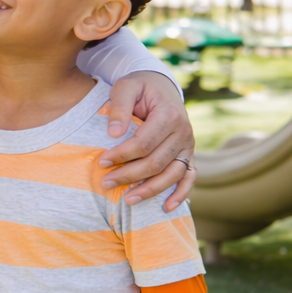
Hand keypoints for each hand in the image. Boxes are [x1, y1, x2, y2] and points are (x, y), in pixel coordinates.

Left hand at [100, 71, 194, 210]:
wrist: (160, 85)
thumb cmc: (139, 86)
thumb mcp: (125, 87)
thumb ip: (119, 107)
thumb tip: (113, 134)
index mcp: (169, 114)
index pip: (144, 143)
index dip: (122, 155)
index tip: (101, 162)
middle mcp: (183, 132)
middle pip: (156, 162)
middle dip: (130, 175)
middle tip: (106, 182)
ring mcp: (189, 145)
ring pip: (173, 174)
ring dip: (151, 190)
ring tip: (128, 200)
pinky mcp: (189, 154)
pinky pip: (190, 177)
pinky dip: (181, 193)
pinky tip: (166, 207)